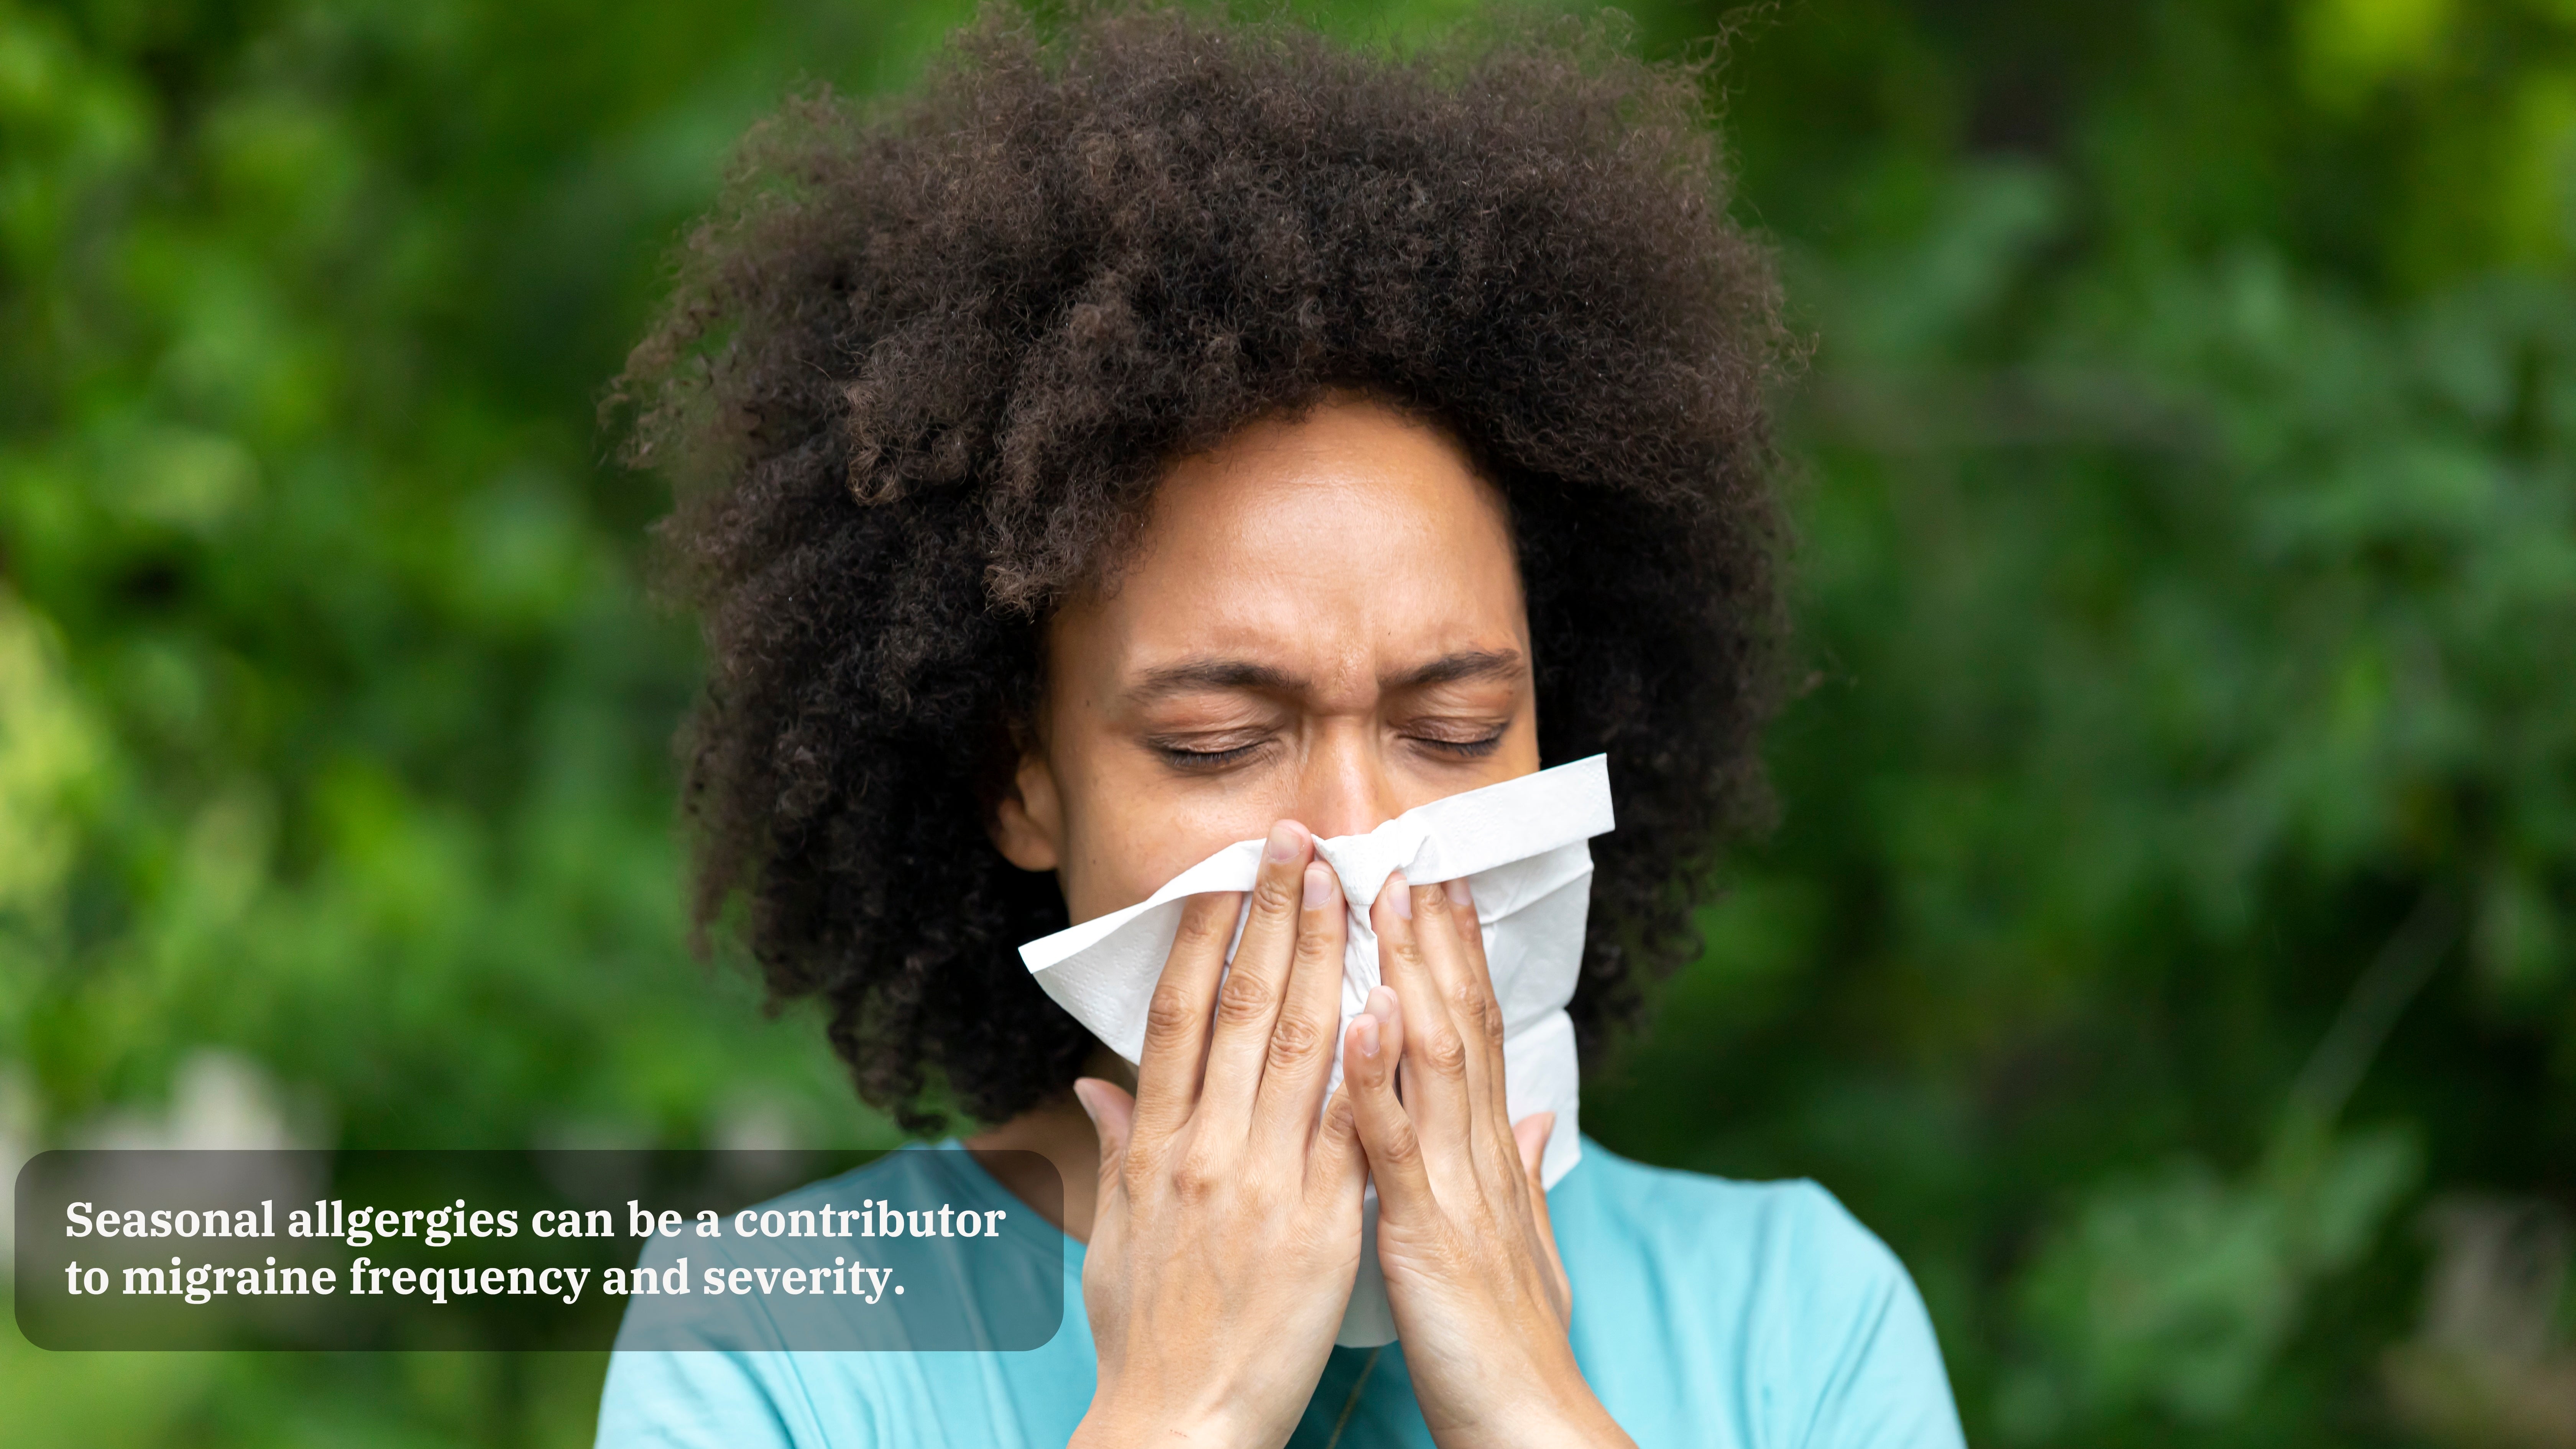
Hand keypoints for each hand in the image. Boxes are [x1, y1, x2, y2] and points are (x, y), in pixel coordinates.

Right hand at [1068, 821, 1367, 1448]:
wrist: (1179, 1421)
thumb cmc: (1146, 1333)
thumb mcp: (1111, 1234)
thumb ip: (1114, 1148)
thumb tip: (1095, 1081)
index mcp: (1155, 1145)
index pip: (1176, 1014)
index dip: (1202, 935)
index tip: (1226, 873)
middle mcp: (1204, 1148)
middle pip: (1238, 1007)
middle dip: (1271, 916)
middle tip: (1299, 840)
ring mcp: (1262, 1181)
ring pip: (1295, 1044)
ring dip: (1323, 956)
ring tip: (1346, 885)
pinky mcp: (1319, 1221)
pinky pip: (1347, 1126)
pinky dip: (1367, 1061)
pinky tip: (1387, 999)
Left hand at [1342, 873, 1632, 1448]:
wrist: (1529, 1423)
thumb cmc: (1509, 1344)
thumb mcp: (1519, 1247)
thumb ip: (1519, 1174)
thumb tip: (1531, 1117)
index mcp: (1486, 1157)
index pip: (1470, 1034)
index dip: (1454, 959)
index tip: (1435, 887)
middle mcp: (1478, 1155)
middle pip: (1457, 1024)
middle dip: (1435, 938)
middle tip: (1410, 853)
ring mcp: (1457, 1187)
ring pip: (1434, 1058)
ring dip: (1411, 972)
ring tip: (1387, 898)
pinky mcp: (1426, 1231)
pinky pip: (1397, 1142)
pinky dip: (1378, 1077)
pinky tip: (1363, 1016)